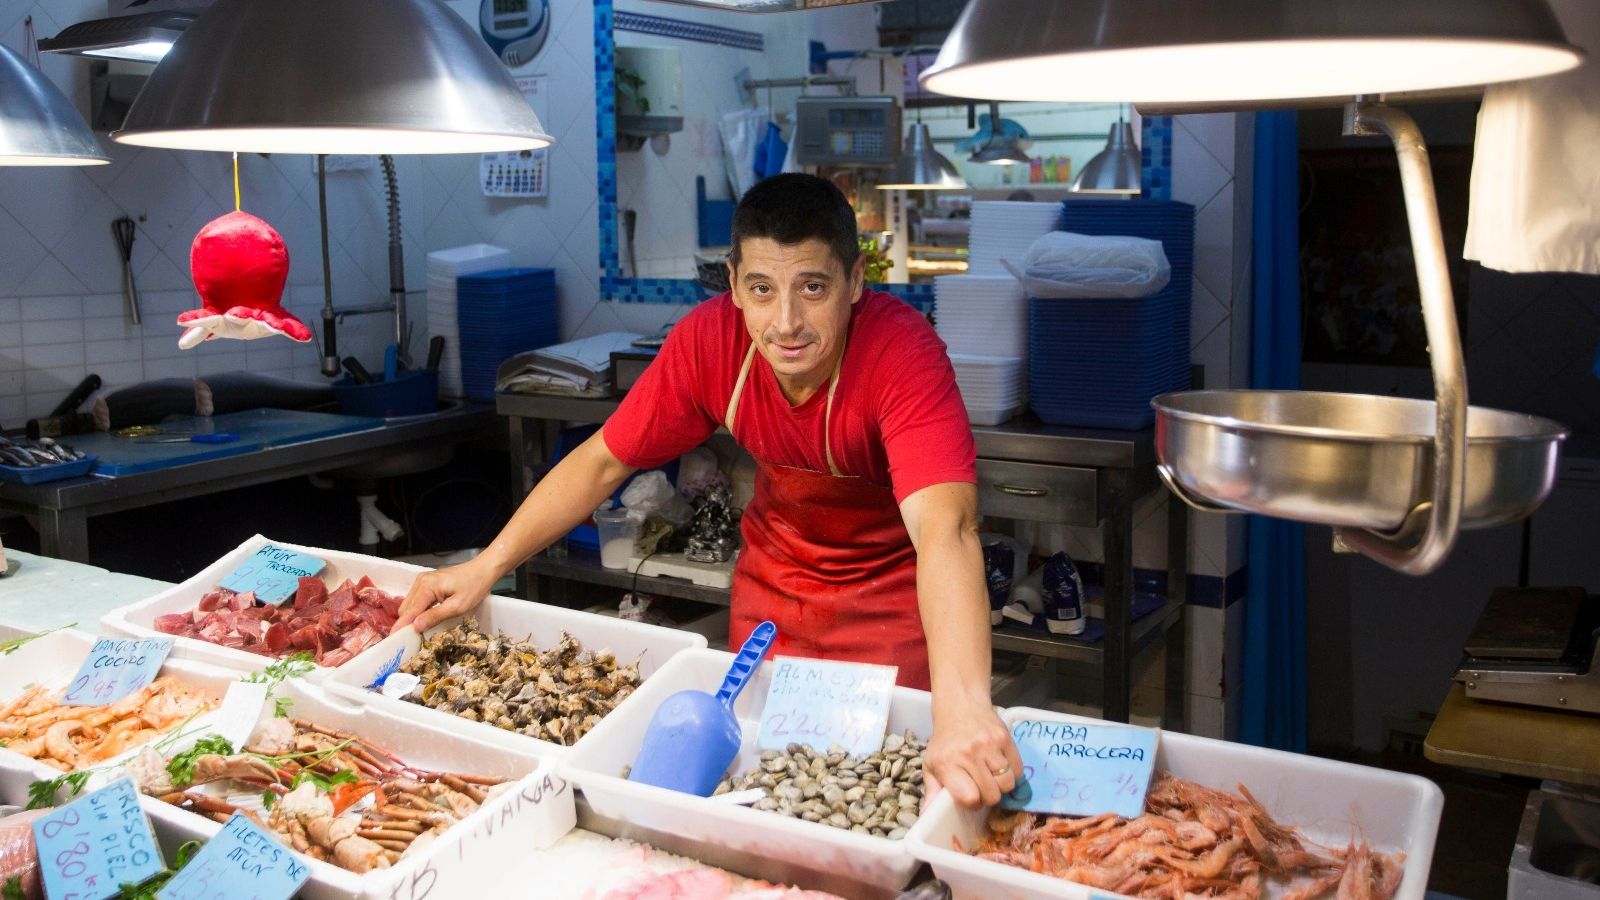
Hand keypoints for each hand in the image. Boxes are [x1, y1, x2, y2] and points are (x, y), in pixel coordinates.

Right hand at [391, 559, 499, 633]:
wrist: (484, 569)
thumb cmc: (474, 587)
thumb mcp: (457, 606)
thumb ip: (435, 616)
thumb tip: (415, 627)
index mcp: (427, 586)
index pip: (409, 611)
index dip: (402, 626)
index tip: (393, 640)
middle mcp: (420, 581)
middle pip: (406, 608)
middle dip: (407, 622)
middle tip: (412, 639)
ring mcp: (423, 580)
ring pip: (409, 604)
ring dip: (413, 616)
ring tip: (421, 629)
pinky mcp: (427, 582)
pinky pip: (416, 599)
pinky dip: (418, 609)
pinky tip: (426, 617)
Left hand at [924, 689, 1021, 808]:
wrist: (961, 705)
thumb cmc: (945, 740)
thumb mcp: (931, 763)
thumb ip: (931, 791)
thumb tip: (927, 816)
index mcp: (948, 763)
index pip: (970, 797)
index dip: (973, 803)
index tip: (971, 798)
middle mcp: (969, 754)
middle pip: (992, 794)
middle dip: (988, 797)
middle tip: (982, 788)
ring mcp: (989, 745)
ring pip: (1007, 784)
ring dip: (1001, 786)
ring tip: (992, 777)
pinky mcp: (1005, 738)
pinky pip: (1017, 769)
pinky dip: (1012, 773)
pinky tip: (1001, 766)